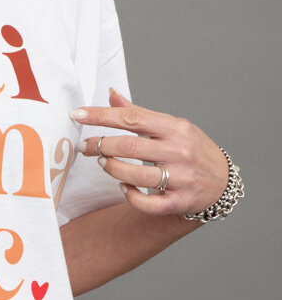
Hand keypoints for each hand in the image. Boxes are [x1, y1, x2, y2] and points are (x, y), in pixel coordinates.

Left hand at [71, 88, 229, 216]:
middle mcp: (179, 151)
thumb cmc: (190, 150)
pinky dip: (129, 196)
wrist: (222, 182)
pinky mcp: (178, 202)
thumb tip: (112, 95)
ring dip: (111, 169)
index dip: (101, 116)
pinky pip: (146, 203)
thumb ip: (140, 114)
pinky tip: (123, 187)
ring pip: (134, 176)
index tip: (77, 114)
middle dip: (100, 145)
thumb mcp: (171, 127)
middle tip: (84, 147)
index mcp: (175, 127)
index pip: (132, 117)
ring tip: (103, 162)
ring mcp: (181, 178)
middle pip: (129, 146)